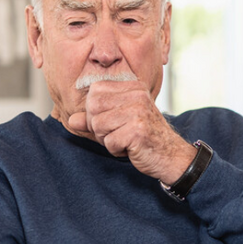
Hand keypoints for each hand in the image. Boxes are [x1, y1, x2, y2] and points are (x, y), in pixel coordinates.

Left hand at [68, 79, 195, 183]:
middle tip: (115, 134)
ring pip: (98, 125)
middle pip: (93, 107)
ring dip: (107, 140)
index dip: (94, 111)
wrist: (171, 156)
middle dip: (98, 126)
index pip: (95, 91)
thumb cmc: (144, 138)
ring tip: (124, 141)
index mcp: (132, 87)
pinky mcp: (138, 131)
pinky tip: (130, 148)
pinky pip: (109, 142)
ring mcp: (138, 112)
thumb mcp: (118, 123)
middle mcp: (136, 95)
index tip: (110, 122)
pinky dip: (116, 150)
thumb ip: (94, 119)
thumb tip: (70, 120)